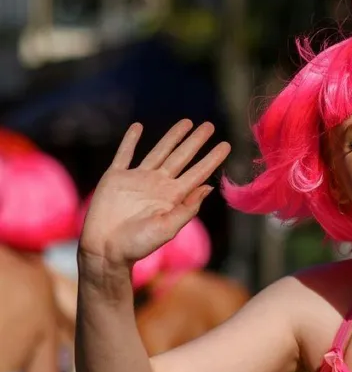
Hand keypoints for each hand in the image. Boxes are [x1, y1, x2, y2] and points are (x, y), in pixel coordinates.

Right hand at [80, 121, 229, 267]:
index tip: (226, 144)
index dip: (212, 158)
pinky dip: (130, 140)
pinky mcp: (115, 178)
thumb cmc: (138, 244)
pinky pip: (124, 154)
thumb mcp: (168, 227)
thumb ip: (188, 207)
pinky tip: (138, 126)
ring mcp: (137, 179)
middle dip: (195, 141)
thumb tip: (209, 187)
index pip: (197, 172)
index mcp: (173, 196)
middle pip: (181, 157)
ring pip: (158, 151)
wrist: (106, 249)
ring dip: (172, 137)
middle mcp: (158, 184)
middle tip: (209, 126)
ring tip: (186, 122)